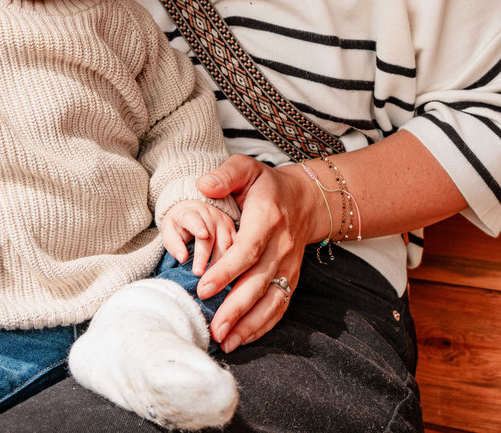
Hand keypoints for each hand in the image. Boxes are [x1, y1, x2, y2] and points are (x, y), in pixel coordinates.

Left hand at [160, 200, 235, 276]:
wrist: (195, 214)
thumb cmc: (180, 225)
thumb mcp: (169, 230)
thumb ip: (173, 243)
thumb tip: (182, 258)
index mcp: (192, 214)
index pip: (194, 220)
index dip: (198, 227)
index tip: (202, 235)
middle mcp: (211, 217)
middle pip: (211, 237)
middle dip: (206, 255)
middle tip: (198, 273)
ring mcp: (225, 225)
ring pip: (227, 245)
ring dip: (220, 264)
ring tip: (210, 281)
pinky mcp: (235, 234)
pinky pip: (238, 250)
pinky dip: (234, 264)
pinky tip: (229, 278)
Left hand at [194, 155, 317, 352]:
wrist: (304, 200)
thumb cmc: (266, 185)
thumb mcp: (246, 169)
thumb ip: (225, 175)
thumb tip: (203, 185)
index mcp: (267, 218)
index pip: (248, 249)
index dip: (227, 270)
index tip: (204, 287)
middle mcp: (281, 246)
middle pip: (258, 281)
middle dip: (235, 308)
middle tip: (213, 327)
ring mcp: (289, 265)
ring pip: (271, 299)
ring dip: (249, 323)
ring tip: (224, 340)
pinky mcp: (291, 279)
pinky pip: (279, 306)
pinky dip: (263, 325)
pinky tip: (242, 338)